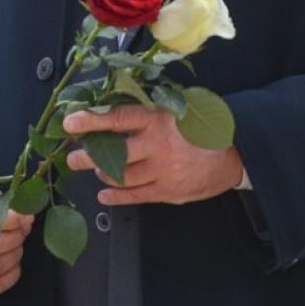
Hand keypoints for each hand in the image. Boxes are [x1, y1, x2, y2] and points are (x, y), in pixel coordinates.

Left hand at [63, 105, 242, 205]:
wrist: (234, 155)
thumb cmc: (198, 129)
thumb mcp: (174, 110)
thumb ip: (145, 111)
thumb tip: (108, 108)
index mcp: (158, 120)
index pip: (118, 118)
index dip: (91, 120)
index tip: (70, 122)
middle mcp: (158, 146)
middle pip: (114, 153)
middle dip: (88, 156)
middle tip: (73, 157)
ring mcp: (163, 171)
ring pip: (122, 176)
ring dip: (103, 174)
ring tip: (97, 170)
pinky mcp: (168, 191)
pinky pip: (135, 197)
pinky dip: (116, 197)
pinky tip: (104, 195)